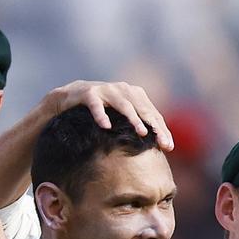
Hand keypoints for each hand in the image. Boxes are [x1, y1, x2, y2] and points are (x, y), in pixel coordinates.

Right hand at [49, 81, 173, 150]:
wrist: (69, 98)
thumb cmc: (100, 111)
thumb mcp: (121, 117)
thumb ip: (138, 126)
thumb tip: (160, 148)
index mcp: (135, 95)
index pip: (153, 114)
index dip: (162, 130)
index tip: (169, 147)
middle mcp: (124, 90)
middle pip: (143, 109)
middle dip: (154, 127)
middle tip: (162, 143)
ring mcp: (106, 90)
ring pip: (124, 105)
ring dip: (134, 119)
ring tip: (142, 133)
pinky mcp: (89, 93)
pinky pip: (96, 105)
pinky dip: (101, 115)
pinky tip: (106, 127)